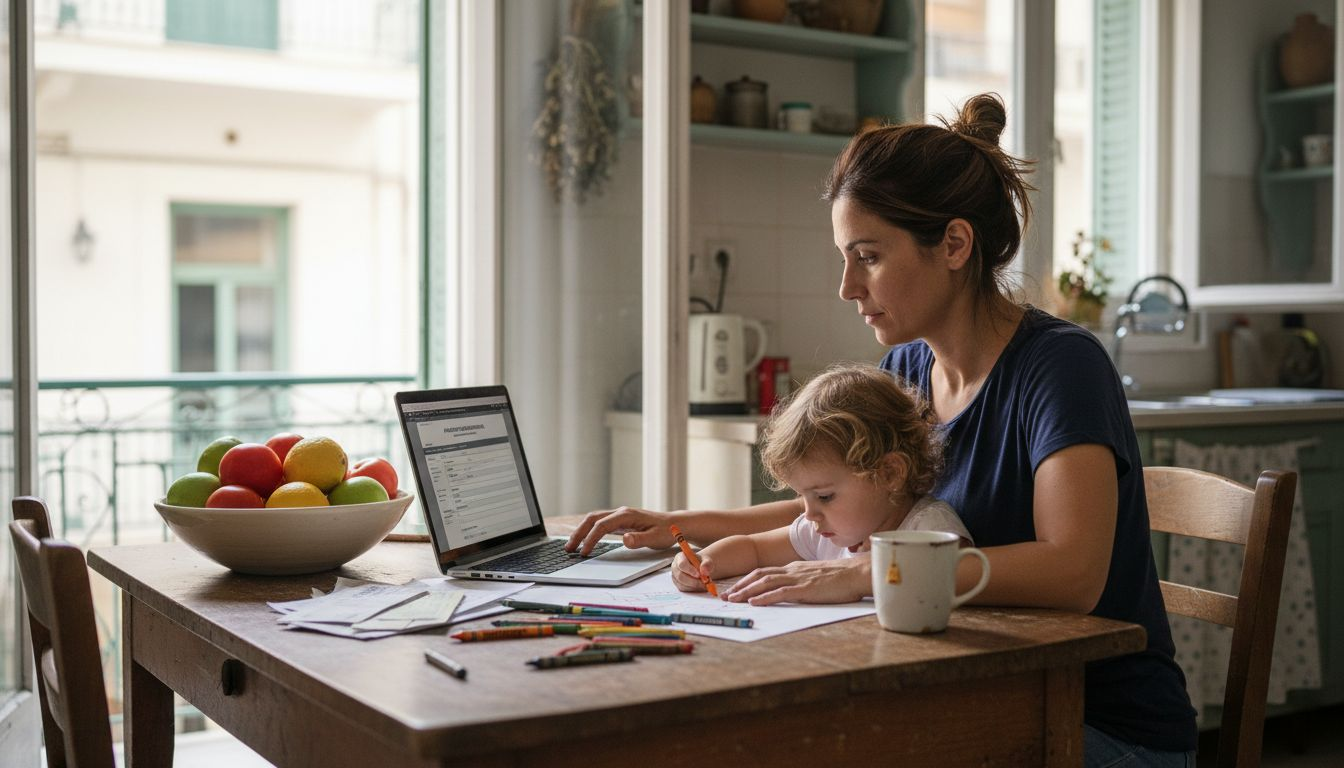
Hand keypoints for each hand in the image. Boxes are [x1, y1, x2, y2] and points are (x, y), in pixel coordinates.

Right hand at [564, 506, 675, 554]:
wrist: (675, 524)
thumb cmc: (666, 532)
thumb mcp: (655, 538)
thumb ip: (640, 539)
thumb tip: (624, 539)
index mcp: (626, 515)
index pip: (601, 525)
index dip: (591, 539)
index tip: (584, 552)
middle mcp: (620, 513)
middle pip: (592, 519)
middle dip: (578, 533)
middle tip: (568, 548)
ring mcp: (619, 516)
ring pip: (593, 520)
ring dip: (581, 531)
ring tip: (571, 546)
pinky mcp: (620, 522)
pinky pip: (599, 524)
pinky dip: (589, 532)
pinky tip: (585, 542)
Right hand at [671, 551, 715, 592]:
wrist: (702, 568)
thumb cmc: (703, 563)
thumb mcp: (707, 560)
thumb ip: (707, 564)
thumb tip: (704, 572)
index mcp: (680, 557)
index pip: (682, 564)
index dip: (690, 570)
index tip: (699, 575)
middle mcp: (675, 566)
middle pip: (680, 576)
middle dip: (693, 581)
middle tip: (704, 582)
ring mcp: (675, 576)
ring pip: (682, 584)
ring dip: (695, 586)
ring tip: (705, 584)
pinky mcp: (678, 584)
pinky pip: (684, 589)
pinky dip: (693, 589)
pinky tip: (700, 586)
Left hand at [721, 557, 870, 605]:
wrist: (858, 573)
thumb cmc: (842, 577)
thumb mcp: (817, 577)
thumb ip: (803, 582)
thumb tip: (793, 591)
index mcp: (794, 568)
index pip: (765, 572)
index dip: (747, 580)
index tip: (734, 589)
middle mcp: (792, 571)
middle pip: (759, 575)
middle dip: (740, 586)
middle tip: (725, 596)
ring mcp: (798, 578)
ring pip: (765, 583)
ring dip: (746, 591)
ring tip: (733, 599)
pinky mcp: (805, 589)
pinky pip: (780, 592)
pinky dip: (765, 597)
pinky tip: (754, 603)